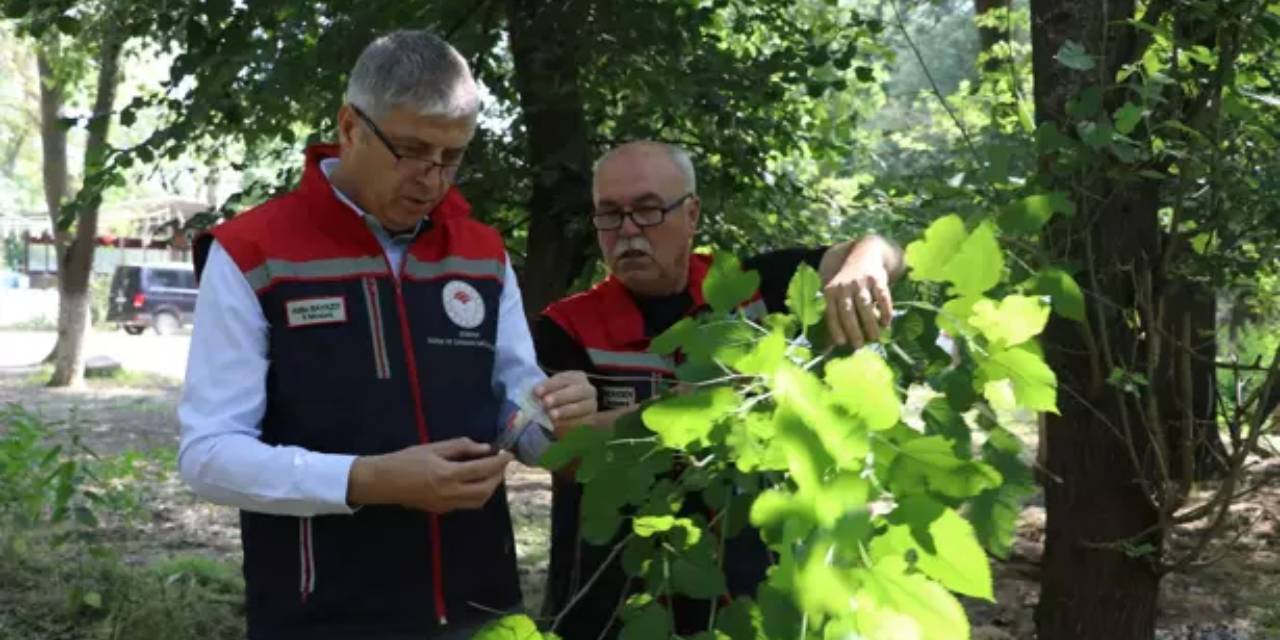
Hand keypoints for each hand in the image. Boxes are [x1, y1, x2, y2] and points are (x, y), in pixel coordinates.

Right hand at [348, 438, 512, 512]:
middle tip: (501, 464)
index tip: (508, 454)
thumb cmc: (406, 460)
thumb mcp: (433, 447)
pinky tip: (475, 482)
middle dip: (498, 477)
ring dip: (490, 488)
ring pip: (479, 501)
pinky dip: (477, 494)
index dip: (499, 462)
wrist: (384, 482)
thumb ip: (461, 447)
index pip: (483, 469)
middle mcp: (451, 493)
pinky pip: (467, 504)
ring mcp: (446, 505)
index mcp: (448, 474)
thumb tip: (485, 448)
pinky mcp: (442, 510)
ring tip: (492, 473)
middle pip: (486, 490)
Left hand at [535, 371, 597, 438]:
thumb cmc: (558, 397)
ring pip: (581, 407)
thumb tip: (534, 396)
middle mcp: (587, 389)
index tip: (536, 392)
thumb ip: (545, 391)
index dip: (550, 385)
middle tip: (545, 403)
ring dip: (565, 411)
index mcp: (577, 377)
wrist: (573, 411)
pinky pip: (582, 421)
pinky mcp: (592, 419)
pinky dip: (569, 423)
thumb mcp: (553, 390)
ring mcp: (591, 405)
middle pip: (576, 391)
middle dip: (559, 397)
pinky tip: (557, 424)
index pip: (564, 378)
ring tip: (551, 415)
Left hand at [821, 240, 894, 348]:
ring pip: (865, 305)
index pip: (832, 313)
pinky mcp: (877, 278)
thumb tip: (830, 347)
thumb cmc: (848, 284)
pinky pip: (882, 297)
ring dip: (870, 324)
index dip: (836, 328)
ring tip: (874, 338)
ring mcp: (861, 281)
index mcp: (831, 291)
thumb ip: (835, 317)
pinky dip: (885, 311)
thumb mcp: (837, 295)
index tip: (842, 343)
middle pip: (848, 311)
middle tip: (859, 345)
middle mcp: (844, 286)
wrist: (864, 254)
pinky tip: (887, 323)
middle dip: (853, 330)